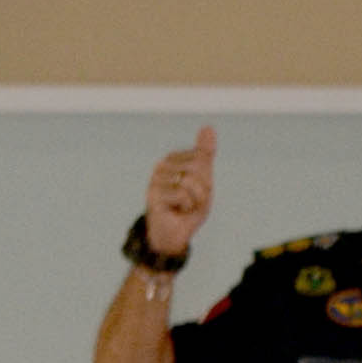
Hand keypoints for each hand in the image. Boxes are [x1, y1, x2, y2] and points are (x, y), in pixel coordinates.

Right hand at [146, 126, 215, 258]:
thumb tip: (208, 127)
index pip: (201, 159)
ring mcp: (155, 179)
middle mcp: (161, 165)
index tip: (198, 191)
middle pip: (196, 168)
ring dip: (196, 200)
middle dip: (203, 190)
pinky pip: (182, 195)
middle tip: (192, 201)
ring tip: (185, 206)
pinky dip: (187, 207)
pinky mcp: (153, 194)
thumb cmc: (189, 208)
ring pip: (189, 182)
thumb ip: (205, 154)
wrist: (175, 235)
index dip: (207, 179)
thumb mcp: (204, 180)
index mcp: (173, 159)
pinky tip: (177, 211)